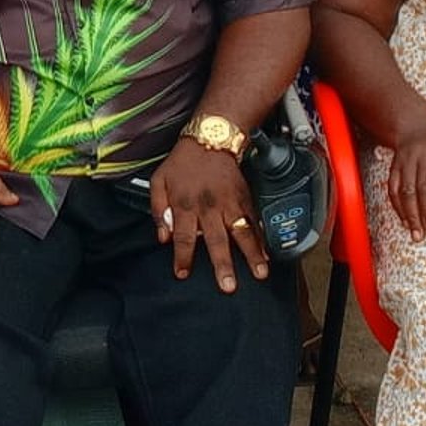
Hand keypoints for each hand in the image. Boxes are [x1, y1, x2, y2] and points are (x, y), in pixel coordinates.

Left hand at [149, 139, 267, 293]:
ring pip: (242, 232)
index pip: (182, 237)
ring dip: (252, 255)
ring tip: (260, 273)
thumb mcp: (159, 181)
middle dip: (223, 264)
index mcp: (185, 204)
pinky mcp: (244, 198)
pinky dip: (261, 239)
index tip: (183, 274)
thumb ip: (158, 210)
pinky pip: (254, 221)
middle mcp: (209, 207)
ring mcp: (230, 203)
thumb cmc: (182, 163)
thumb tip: (162, 237)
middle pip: (216, 239)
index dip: (182, 257)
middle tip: (228, 286)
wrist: (210, 139)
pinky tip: (267, 255)